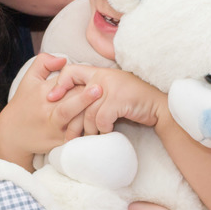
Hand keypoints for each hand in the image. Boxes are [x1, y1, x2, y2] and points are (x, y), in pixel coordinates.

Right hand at [0, 54, 103, 161]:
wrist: (12, 134)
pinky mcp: (59, 142)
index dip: (80, 82)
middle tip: (104, 89)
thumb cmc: (23, 103)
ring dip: (88, 113)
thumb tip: (63, 59)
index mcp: (42, 92)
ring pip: (73, 119)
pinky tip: (100, 128)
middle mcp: (48, 111)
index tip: (96, 79)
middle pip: (71, 101)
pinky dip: (86, 132)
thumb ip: (43, 63)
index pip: (64, 84)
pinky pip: (75, 137)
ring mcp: (54, 128)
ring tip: (103, 107)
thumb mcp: (29, 79)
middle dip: (87, 97)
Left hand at [47, 66, 164, 135]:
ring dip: (88, 130)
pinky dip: (103, 130)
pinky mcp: (119, 99)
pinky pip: (101, 119)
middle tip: (66, 135)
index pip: (71, 71)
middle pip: (75, 97)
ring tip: (89, 139)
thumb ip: (94, 91)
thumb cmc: (134, 101)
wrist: (159, 105)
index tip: (51, 99)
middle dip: (70, 119)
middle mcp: (103, 76)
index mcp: (99, 72)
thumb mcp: (112, 90)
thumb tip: (72, 104)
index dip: (59, 84)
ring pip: (88, 113)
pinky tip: (107, 133)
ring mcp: (111, 87)